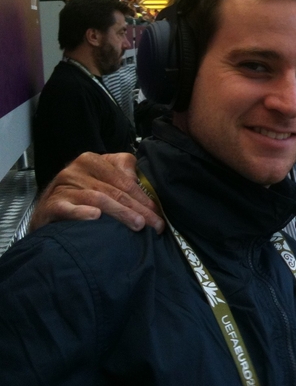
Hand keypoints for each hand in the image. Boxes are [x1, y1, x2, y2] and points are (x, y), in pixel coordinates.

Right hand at [30, 152, 164, 233]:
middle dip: (139, 209)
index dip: (143, 196)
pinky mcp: (52, 204)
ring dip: (121, 212)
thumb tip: (140, 183)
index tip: (158, 212)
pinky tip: (95, 217)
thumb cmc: (80, 193)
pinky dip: (82, 212)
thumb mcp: (102, 177)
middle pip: (115, 191)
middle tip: (154, 224)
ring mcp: (64, 187)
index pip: (124, 179)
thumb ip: (122, 174)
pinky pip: (68, 208)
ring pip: (99, 199)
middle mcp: (76, 170)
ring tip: (138, 224)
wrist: (48, 210)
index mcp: (92, 161)